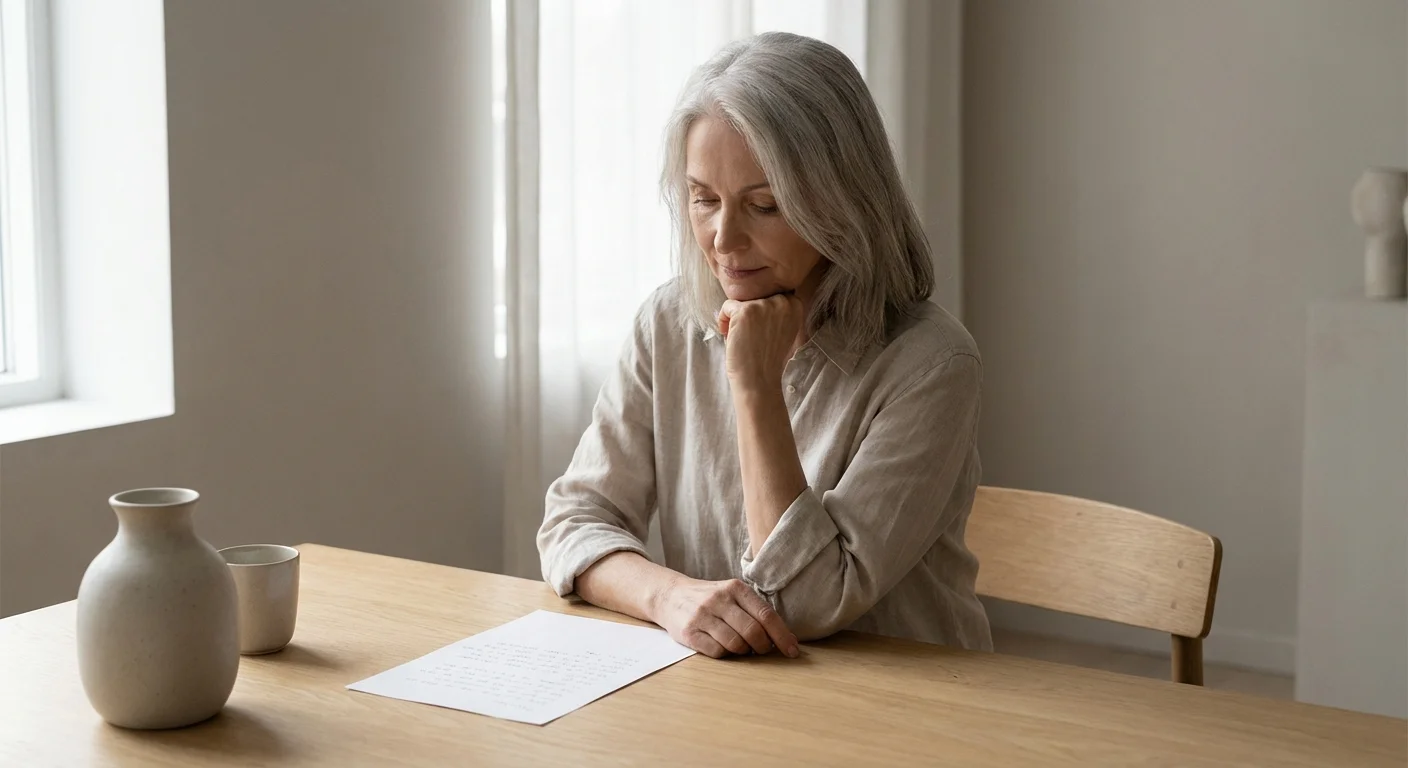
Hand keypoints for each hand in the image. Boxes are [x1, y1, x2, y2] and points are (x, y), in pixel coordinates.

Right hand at [650, 575, 799, 658]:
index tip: (792, 651)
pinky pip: (717, 652)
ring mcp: (702, 615)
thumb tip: (789, 640)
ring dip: (743, 651)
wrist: (670, 596)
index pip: (766, 615)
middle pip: (753, 631)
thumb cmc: (710, 600)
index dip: (782, 636)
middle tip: (761, 650)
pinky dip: (725, 654)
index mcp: (735, 588)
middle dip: (762, 647)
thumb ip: (757, 613)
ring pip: (735, 644)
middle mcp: (719, 599)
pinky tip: (722, 647)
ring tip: (740, 647)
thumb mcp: (733, 595)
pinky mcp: (689, 632)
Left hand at [717, 294, 803, 393]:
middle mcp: (782, 301)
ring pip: (740, 300)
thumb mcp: (783, 329)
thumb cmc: (768, 357)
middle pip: (754, 295)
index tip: (757, 329)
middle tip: (748, 335)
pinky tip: (728, 336)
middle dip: (747, 314)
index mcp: (795, 304)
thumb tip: (758, 295)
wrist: (759, 380)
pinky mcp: (745, 311)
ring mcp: (763, 305)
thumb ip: (777, 310)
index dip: (759, 312)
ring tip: (739, 337)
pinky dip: (723, 320)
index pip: (769, 294)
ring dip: (734, 318)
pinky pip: (726, 306)